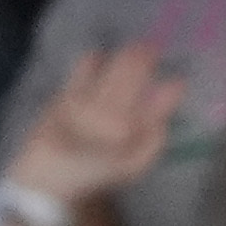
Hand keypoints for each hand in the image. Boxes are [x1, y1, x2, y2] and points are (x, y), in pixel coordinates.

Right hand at [6, 42, 179, 208]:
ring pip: (108, 80)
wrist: (49, 177)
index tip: (176, 80)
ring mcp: (91, 107)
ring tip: (132, 47)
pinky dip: (85, 68)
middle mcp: (117, 116)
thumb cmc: (92, 175)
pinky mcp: (66, 102)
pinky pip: (78, 80)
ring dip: (119, 64)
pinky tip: (95, 53)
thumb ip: (149, 144)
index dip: (167, 95)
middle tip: (151, 49)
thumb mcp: (129, 167)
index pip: (155, 108)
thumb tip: (165, 119)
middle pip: (131, 87)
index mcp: (135, 132)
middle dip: (142, 69)